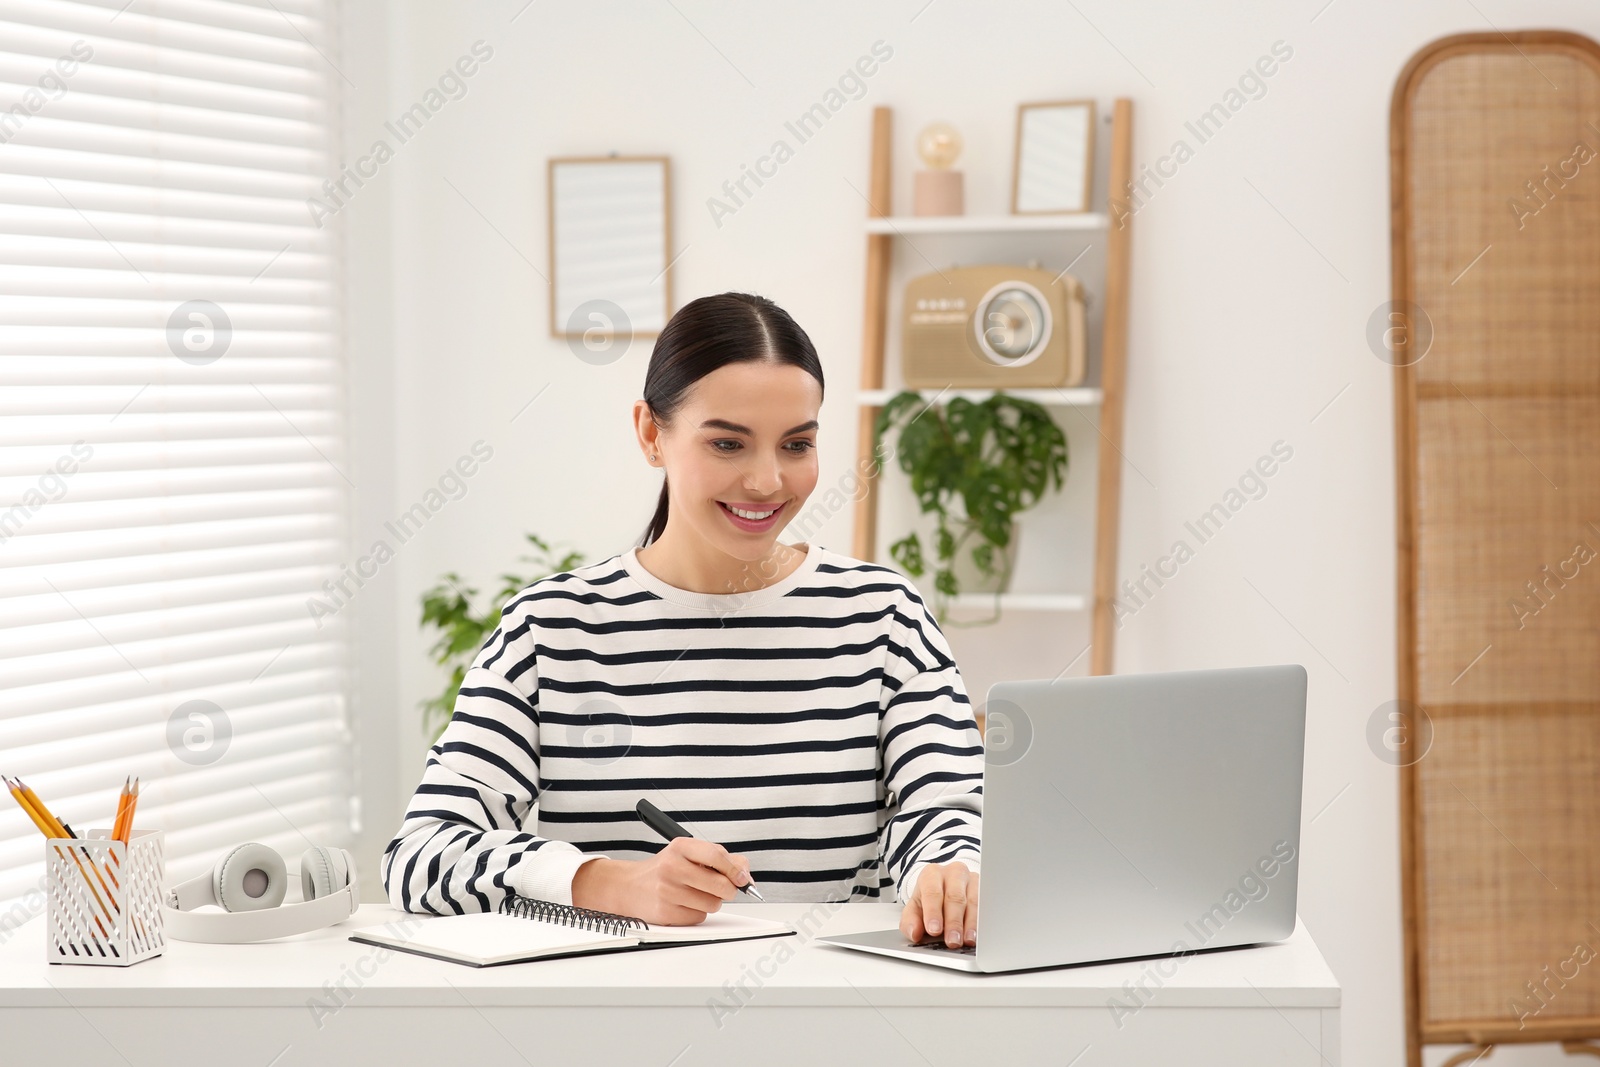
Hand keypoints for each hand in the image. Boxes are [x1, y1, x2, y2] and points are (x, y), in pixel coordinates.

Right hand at [571, 837, 753, 924]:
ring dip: (711, 902)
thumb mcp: (688, 854)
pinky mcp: (666, 912)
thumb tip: (745, 872)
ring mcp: (668, 891)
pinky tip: (684, 904)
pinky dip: (697, 912)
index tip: (743, 878)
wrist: (629, 886)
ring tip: (695, 894)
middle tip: (721, 888)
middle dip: (727, 889)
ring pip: (713, 904)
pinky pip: (699, 917)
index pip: (717, 855)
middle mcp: (672, 867)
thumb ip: (720, 859)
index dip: (735, 869)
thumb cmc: (664, 870)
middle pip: (720, 884)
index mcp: (681, 847)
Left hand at [899, 861, 978, 948]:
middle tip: (952, 941)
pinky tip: (978, 934)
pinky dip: (981, 921)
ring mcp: (971, 879)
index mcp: (932, 874)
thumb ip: (910, 921)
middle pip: (954, 896)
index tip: (934, 930)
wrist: (945, 888)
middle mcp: (953, 873)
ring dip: (970, 923)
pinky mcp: (985, 888)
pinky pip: (985, 904)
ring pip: (973, 900)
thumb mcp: (915, 909)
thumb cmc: (929, 900)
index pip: (932, 892)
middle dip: (953, 921)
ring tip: (966, 940)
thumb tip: (914, 932)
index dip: (933, 912)